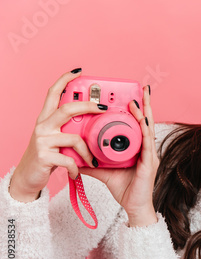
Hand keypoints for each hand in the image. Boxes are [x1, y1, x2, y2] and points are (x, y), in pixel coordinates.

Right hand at [10, 69, 103, 201]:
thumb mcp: (56, 139)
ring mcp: (42, 140)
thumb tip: (92, 121)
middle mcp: (42, 126)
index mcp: (46, 119)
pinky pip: (69, 160)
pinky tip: (76, 172)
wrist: (27, 177)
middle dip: (88, 106)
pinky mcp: (44, 156)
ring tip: (92, 161)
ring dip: (87, 151)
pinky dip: (76, 167)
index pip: (53, 93)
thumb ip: (69, 129)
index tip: (78, 71)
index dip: (65, 80)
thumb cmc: (46, 157)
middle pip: (67, 109)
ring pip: (74, 138)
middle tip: (104, 109)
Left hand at [80, 86, 158, 226]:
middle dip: (145, 105)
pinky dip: (144, 130)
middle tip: (142, 89)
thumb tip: (77, 156)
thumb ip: (93, 163)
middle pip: (146, 123)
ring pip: (148, 129)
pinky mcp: (149, 163)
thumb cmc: (126, 190)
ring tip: (139, 99)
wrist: (134, 207)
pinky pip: (147, 143)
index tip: (132, 96)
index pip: (138, 126)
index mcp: (138, 149)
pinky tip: (142, 120)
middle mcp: (146, 149)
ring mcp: (149, 155)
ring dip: (144, 113)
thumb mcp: (105, 172)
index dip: (137, 111)